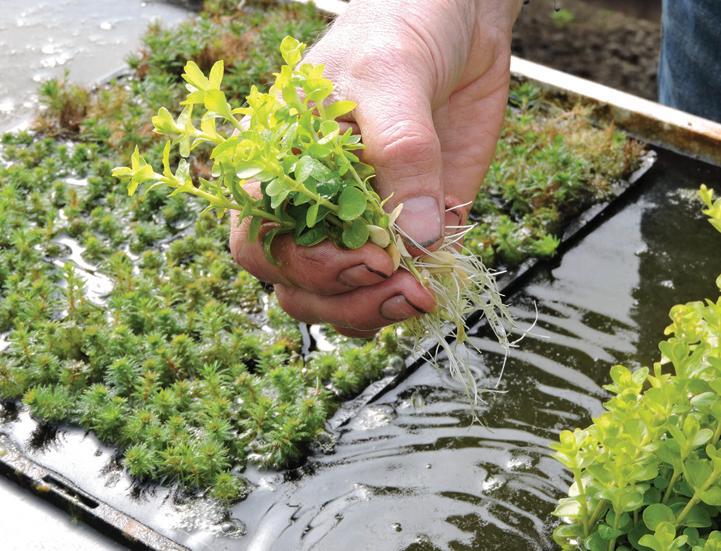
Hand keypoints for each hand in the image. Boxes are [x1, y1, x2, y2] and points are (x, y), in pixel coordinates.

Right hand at [230, 0, 519, 336]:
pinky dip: (415, 297)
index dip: (305, 267)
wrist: (452, 22)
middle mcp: (314, 206)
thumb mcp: (390, 77)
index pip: (261, 244)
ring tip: (420, 296)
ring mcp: (361, 225)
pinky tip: (439, 277)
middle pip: (300, 287)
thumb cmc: (396, 32)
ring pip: (344, 300)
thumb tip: (416, 237)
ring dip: (376, 312)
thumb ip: (401, 152)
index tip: (369, 258)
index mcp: (281, 169)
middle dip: (346, 300)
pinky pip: (399, 287)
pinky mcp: (410, 232)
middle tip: (401, 287)